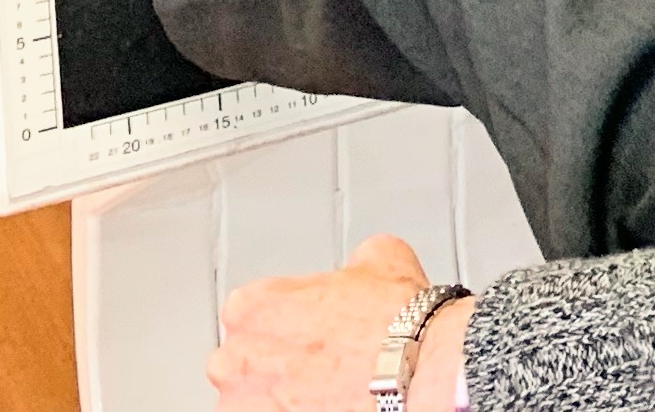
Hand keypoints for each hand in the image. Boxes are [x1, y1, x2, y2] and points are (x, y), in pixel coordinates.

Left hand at [211, 234, 434, 409]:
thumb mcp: (381, 258)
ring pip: (253, 401)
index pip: (253, 312)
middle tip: (321, 364)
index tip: (311, 329)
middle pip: (246, 361)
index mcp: (251, 306)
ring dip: (279, 398)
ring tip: (324, 393)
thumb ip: (352, 264)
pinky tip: (326, 406)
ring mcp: (243, 406)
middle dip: (277, 364)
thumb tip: (358, 272)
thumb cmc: (395, 324)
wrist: (418, 375)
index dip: (289, 320)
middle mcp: (235, 359)